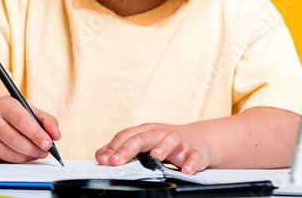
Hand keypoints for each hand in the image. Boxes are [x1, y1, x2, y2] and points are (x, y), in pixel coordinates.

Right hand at [0, 96, 60, 162]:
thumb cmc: (11, 114)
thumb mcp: (28, 110)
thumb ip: (46, 120)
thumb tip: (56, 135)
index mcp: (5, 104)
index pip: (22, 120)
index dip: (36, 134)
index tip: (49, 143)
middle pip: (15, 139)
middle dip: (34, 148)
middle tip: (45, 151)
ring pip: (9, 152)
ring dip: (27, 156)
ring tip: (38, 154)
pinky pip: (3, 158)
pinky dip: (18, 160)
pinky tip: (25, 156)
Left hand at [96, 122, 211, 174]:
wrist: (200, 140)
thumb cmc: (166, 142)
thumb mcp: (145, 141)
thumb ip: (123, 148)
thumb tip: (100, 156)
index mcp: (147, 131)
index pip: (127, 135)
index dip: (114, 147)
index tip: (104, 160)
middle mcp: (161, 133)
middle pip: (144, 137)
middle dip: (129, 148)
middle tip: (117, 161)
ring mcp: (180, 142)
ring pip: (171, 139)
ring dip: (163, 146)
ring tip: (155, 157)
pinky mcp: (195, 151)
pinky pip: (194, 156)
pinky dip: (191, 162)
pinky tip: (186, 170)